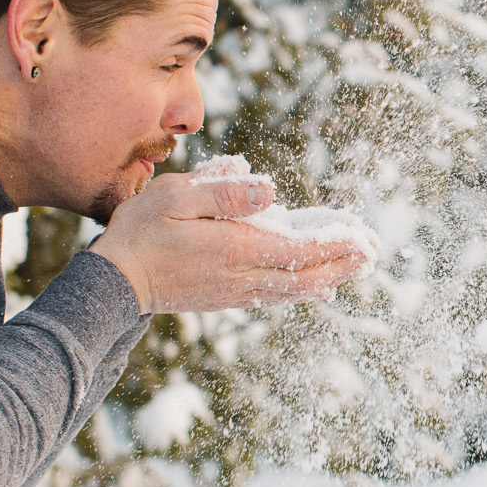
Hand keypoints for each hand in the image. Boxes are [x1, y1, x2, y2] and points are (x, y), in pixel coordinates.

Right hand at [90, 173, 368, 313]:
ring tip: (356, 266)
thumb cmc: (140, 231)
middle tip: (373, 251)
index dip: (334, 246)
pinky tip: (314, 286)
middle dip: (342, 264)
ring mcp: (234, 291)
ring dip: (327, 277)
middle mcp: (242, 277)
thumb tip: (271, 189)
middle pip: (305, 276)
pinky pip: (275, 295)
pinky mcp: (224, 298)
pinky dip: (301, 288)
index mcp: (235, 249)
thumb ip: (224, 192)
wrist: (113, 283)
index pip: (298, 250)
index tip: (363, 239)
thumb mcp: (176, 196)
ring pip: (293, 289)